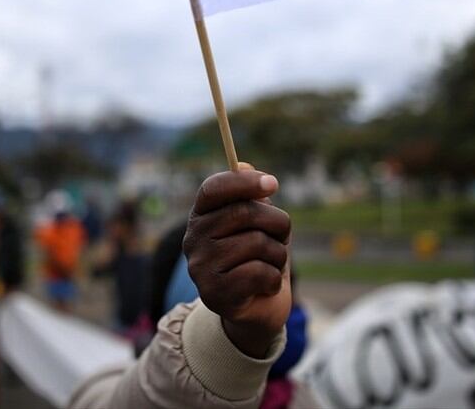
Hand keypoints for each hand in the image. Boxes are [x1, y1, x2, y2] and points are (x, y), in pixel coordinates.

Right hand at [183, 164, 291, 357]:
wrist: (257, 310)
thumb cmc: (258, 258)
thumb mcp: (259, 223)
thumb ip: (252, 196)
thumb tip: (244, 164)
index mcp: (201, 216)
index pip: (213, 188)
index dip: (244, 182)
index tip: (274, 184)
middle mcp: (193, 239)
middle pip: (244, 212)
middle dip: (276, 223)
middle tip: (281, 237)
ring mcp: (200, 267)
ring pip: (257, 243)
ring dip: (277, 255)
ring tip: (270, 265)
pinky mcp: (214, 294)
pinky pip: (259, 273)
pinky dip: (273, 279)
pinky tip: (266, 286)